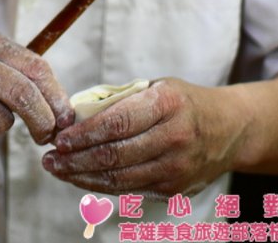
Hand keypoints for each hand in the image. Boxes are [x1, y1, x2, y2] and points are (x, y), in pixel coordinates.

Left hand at [42, 78, 246, 197]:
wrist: (229, 129)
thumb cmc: (182, 102)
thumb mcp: (156, 88)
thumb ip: (121, 100)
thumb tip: (74, 113)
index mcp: (166, 104)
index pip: (118, 122)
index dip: (85, 133)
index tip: (59, 137)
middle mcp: (173, 137)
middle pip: (115, 154)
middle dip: (75, 158)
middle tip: (48, 157)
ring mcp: (175, 167)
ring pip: (119, 178)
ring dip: (81, 176)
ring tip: (56, 169)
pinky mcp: (173, 189)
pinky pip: (128, 188)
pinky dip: (100, 184)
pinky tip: (79, 177)